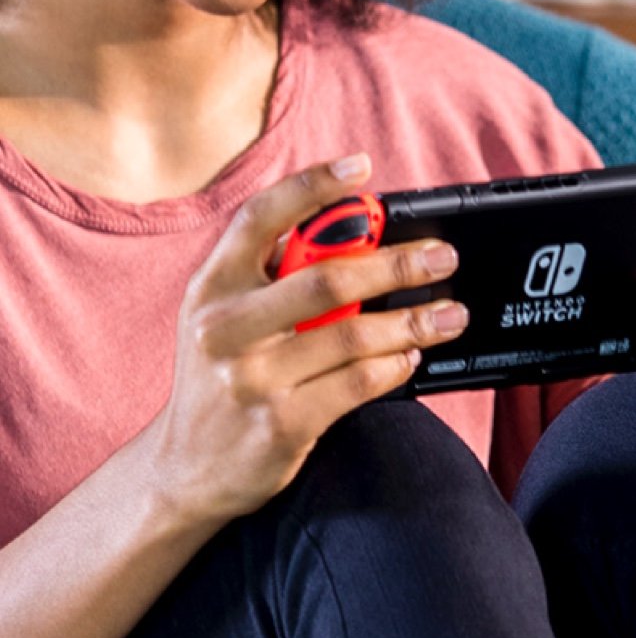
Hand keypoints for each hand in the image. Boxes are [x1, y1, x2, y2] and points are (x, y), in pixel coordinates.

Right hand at [143, 153, 470, 525]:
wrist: (182, 470)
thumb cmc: (221, 378)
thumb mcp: (225, 318)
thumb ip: (274, 275)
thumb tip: (358, 228)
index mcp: (212, 287)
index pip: (259, 217)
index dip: (312, 186)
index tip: (361, 167)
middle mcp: (224, 327)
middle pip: (327, 278)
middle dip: (397, 264)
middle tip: (443, 257)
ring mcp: (251, 378)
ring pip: (354, 335)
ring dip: (415, 321)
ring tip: (451, 313)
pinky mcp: (280, 423)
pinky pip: (358, 383)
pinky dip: (396, 365)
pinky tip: (412, 356)